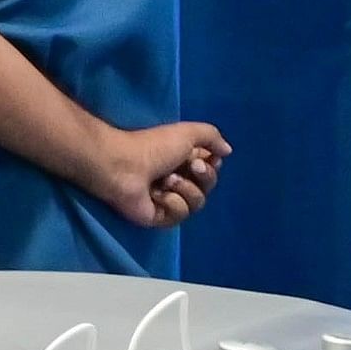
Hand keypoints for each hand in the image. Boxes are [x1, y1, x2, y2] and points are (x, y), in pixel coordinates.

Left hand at [90, 121, 230, 227]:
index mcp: (181, 159)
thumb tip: (227, 151)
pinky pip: (180, 214)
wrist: (122, 165)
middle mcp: (176, 178)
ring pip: (197, 203)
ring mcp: (166, 199)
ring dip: (186, 189)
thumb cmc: (152, 146)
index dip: (211, 166)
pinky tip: (156, 195)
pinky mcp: (158, 217)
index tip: (204, 157)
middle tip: (188, 166)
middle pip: (208, 187)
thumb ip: (211, 137)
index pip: (210, 169)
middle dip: (204, 176)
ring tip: (166, 180)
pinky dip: (172, 203)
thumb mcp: (187, 132)